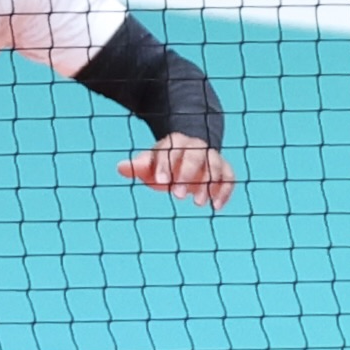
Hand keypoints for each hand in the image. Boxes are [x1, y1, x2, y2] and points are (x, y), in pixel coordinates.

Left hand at [123, 135, 239, 211]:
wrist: (187, 158)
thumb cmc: (164, 165)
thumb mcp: (150, 165)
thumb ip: (138, 167)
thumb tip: (120, 167)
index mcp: (176, 142)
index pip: (172, 150)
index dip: (167, 165)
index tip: (161, 182)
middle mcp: (197, 146)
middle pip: (195, 156)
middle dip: (188, 175)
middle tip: (178, 196)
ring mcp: (213, 157)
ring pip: (215, 166)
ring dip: (208, 185)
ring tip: (198, 204)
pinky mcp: (225, 169)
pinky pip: (229, 178)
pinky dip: (225, 191)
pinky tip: (216, 206)